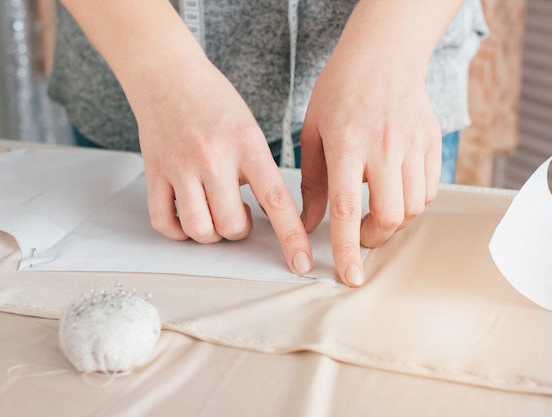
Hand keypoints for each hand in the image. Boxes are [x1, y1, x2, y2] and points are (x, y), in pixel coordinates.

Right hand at [129, 42, 312, 274]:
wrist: (166, 74)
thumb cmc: (213, 100)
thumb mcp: (249, 128)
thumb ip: (258, 169)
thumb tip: (268, 213)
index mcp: (246, 144)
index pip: (276, 200)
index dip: (291, 237)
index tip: (301, 263)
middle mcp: (212, 158)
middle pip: (230, 226)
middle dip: (238, 231)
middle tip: (238, 214)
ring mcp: (180, 167)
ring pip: (199, 230)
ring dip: (211, 233)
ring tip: (213, 213)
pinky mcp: (154, 174)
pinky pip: (164, 223)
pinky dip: (178, 231)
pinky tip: (187, 217)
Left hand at [300, 35, 441, 286]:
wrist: (382, 55)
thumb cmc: (339, 92)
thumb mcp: (312, 133)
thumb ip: (311, 182)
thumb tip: (308, 225)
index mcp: (346, 144)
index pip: (345, 209)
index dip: (346, 248)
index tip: (349, 276)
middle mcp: (383, 146)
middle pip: (390, 216)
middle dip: (374, 238)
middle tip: (359, 236)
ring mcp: (413, 144)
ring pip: (414, 207)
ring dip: (393, 220)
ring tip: (375, 207)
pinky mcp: (433, 143)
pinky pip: (429, 190)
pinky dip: (413, 201)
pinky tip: (394, 188)